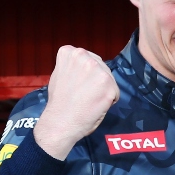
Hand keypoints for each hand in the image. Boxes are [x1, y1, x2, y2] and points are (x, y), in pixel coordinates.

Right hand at [33, 45, 119, 159]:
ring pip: (109, 79)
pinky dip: (109, 101)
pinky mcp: (108, 85)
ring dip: (103, 90)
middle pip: (101, 67)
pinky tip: (95, 105)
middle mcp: (84, 56)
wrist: (59, 122)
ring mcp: (98, 70)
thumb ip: (73, 66)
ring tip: (88, 100)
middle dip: (96, 81)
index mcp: (70, 52)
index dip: (85, 75)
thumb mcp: (59, 73)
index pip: (88, 59)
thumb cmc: (59, 102)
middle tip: (83, 95)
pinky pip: (115, 92)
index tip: (76, 84)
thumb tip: (85, 65)